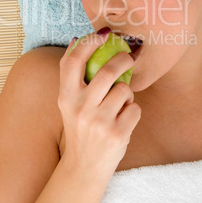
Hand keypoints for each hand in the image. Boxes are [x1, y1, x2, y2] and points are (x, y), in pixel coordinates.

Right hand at [58, 31, 140, 179]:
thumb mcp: (68, 103)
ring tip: (120, 104)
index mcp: (66, 97)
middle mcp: (81, 108)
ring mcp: (99, 122)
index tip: (103, 34)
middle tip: (129, 57)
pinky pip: (135, 109)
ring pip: (125, 90)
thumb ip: (70, 73)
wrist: (84, 167)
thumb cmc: (79, 127)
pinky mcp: (118, 134)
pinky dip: (133, 110)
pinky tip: (123, 120)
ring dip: (127, 93)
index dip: (88, 43)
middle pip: (108, 71)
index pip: (73, 61)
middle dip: (124, 59)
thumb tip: (76, 39)